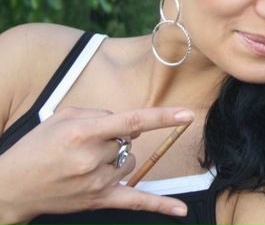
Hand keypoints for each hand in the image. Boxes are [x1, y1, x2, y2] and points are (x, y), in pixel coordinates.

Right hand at [0, 106, 193, 223]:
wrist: (11, 187)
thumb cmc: (36, 148)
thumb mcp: (62, 117)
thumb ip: (100, 114)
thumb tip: (131, 125)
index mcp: (84, 133)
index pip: (132, 122)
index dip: (163, 117)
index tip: (187, 114)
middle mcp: (93, 158)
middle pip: (127, 141)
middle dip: (112, 138)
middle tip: (83, 145)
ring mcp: (98, 181)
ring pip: (129, 161)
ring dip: (116, 159)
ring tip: (85, 163)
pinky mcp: (99, 200)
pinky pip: (136, 202)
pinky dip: (160, 206)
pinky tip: (180, 210)